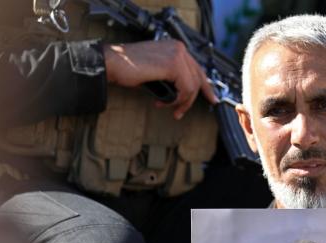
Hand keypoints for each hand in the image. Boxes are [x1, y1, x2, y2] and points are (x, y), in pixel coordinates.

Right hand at [104, 40, 218, 119]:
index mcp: (175, 47)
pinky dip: (176, 100)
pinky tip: (163, 102)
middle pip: (198, 78)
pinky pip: (186, 89)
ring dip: (182, 102)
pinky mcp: (173, 64)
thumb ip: (173, 78)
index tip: (211, 98)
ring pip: (192, 86)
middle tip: (180, 112)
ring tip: (169, 108)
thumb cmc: (129, 68)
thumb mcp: (157, 72)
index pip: (198, 68)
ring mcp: (177, 55)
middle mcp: (178, 48)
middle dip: (191, 100)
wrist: (113, 63)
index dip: (206, 86)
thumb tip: (184, 93)